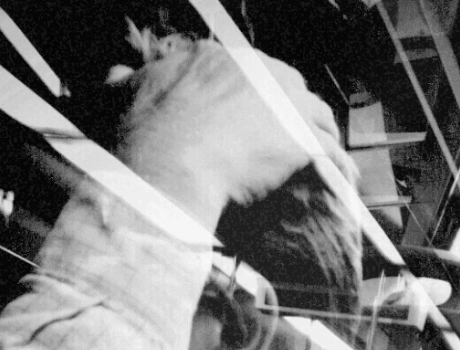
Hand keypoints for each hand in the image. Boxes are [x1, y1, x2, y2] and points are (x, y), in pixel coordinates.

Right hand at [109, 38, 352, 226]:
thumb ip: (126, 82)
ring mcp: (286, 104)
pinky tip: (344, 179)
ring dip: (324, 134)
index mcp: (220, 61)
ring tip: (327, 155)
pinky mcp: (304, 140)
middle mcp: (258, 72)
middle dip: (294, 110)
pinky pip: (333, 152)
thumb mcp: (127, 96)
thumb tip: (115, 76)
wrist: (172, 162)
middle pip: (289, 88)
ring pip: (318, 114)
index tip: (258, 115)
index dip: (257, 96)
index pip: (251, 72)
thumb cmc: (147, 134)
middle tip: (294, 135)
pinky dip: (340, 167)